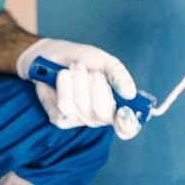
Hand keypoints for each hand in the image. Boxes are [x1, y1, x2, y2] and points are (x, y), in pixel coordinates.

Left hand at [16, 39, 142, 139]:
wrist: (55, 57)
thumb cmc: (85, 61)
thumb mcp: (106, 62)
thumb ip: (119, 76)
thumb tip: (130, 93)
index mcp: (117, 107)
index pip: (127, 127)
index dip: (128, 124)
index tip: (124, 111)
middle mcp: (100, 118)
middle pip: (102, 113)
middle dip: (98, 86)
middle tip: (93, 71)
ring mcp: (79, 120)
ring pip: (82, 104)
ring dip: (79, 80)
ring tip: (76, 67)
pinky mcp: (60, 119)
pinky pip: (64, 104)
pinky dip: (64, 84)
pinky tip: (63, 75)